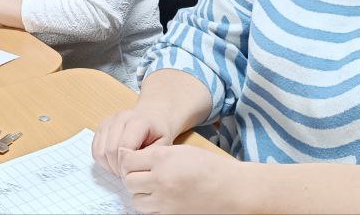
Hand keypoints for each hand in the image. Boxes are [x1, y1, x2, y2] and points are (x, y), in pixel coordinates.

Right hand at [93, 107, 177, 176]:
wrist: (152, 117)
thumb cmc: (158, 133)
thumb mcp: (163, 145)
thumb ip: (150, 156)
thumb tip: (135, 169)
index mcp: (138, 121)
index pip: (124, 147)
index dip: (127, 165)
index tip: (134, 174)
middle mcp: (120, 118)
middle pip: (110, 150)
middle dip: (117, 168)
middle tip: (127, 175)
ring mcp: (109, 121)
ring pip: (100, 151)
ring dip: (109, 165)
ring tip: (121, 169)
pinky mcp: (101, 126)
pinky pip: (95, 149)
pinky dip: (102, 161)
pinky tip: (114, 163)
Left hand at [118, 144, 234, 213]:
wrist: (232, 190)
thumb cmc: (210, 167)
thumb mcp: (182, 151)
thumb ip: (157, 154)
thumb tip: (132, 157)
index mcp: (163, 159)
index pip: (128, 159)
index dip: (127, 157)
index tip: (131, 157)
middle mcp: (161, 180)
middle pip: (129, 180)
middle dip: (132, 176)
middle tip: (141, 172)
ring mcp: (165, 201)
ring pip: (135, 199)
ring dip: (140, 192)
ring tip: (152, 185)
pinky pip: (149, 211)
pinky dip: (150, 204)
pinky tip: (161, 196)